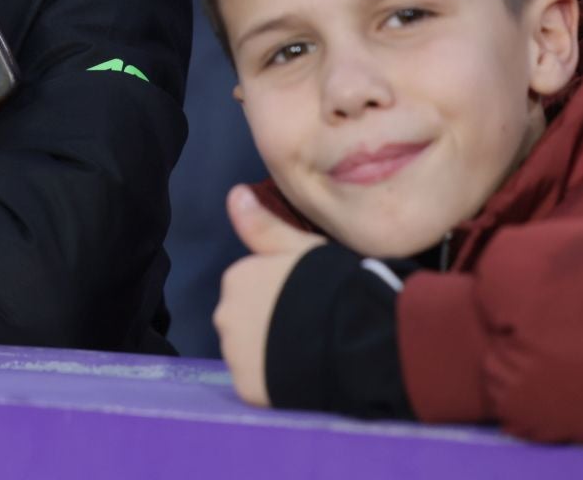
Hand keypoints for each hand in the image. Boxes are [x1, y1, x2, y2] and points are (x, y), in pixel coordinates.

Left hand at [213, 185, 325, 405]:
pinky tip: (306, 376)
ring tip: (313, 352)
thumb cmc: (334, 285)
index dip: (282, 296)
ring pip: (250, 356)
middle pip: (245, 322)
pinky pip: (259, 385)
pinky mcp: (249, 390)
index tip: (309, 299)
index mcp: (236, 277)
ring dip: (271, 356)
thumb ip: (264, 225)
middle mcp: (225, 315)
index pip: (251, 289)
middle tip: (312, 327)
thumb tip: (235, 193)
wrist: (356, 337)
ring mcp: (235, 355)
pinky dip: (277, 384)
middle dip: (271, 325)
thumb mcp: (302, 247)